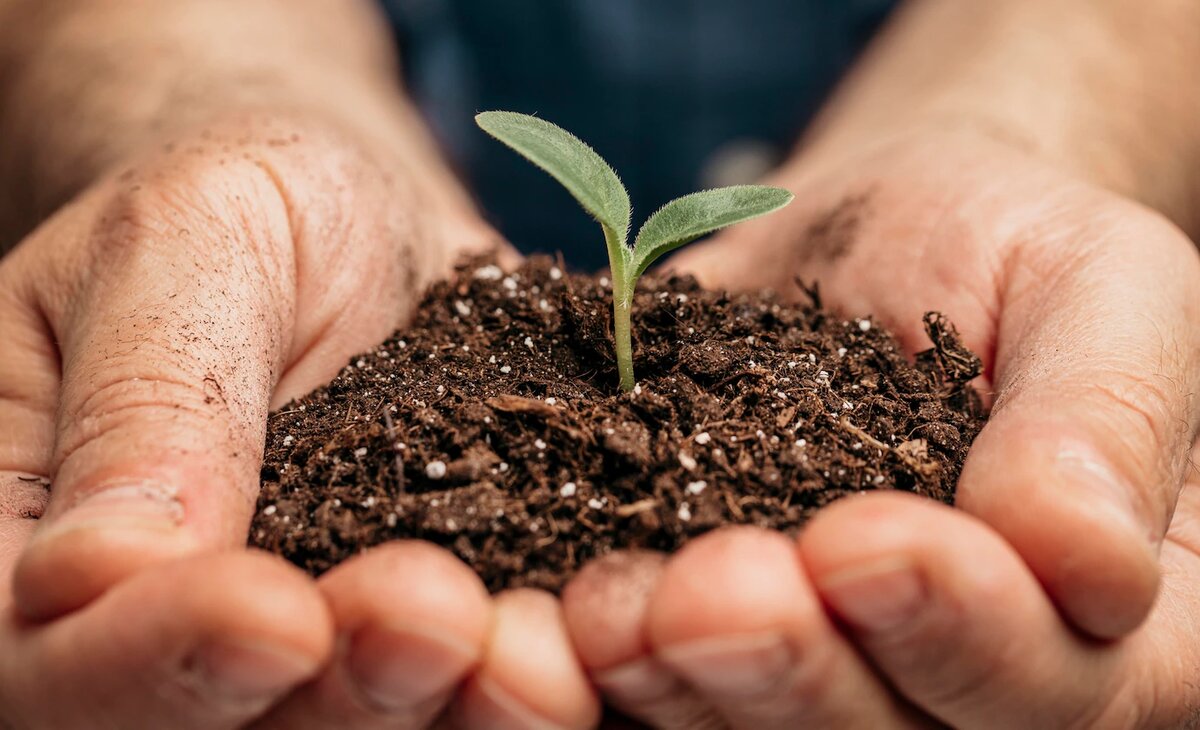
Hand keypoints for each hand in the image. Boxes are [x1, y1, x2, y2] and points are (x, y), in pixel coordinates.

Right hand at [0, 110, 598, 727]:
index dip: (149, 661)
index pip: (48, 656)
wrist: (354, 219)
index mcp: (37, 541)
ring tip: (533, 645)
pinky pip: (478, 666)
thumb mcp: (177, 246)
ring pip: (364, 718)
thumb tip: (97, 573)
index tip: (268, 612)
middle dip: (338, 694)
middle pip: (221, 728)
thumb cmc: (237, 207)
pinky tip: (597, 627)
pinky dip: (541, 661)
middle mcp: (173, 624)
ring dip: (453, 702)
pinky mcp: (438, 623)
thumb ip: (145, 398)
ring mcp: (314, 639)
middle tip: (433, 621)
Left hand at [553, 128, 1199, 726]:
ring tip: (615, 605)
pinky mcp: (725, 640)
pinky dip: (616, 666)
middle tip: (712, 594)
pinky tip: (565, 615)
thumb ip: (1106, 416)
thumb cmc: (1005, 249)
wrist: (876, 241)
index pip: (1061, 677)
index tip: (865, 541)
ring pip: (769, 729)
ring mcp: (842, 662)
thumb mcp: (1100, 284)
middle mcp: (976, 671)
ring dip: (686, 684)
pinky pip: (673, 682)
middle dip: (796, 670)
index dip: (963, 627)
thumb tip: (1088, 561)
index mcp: (1122, 620)